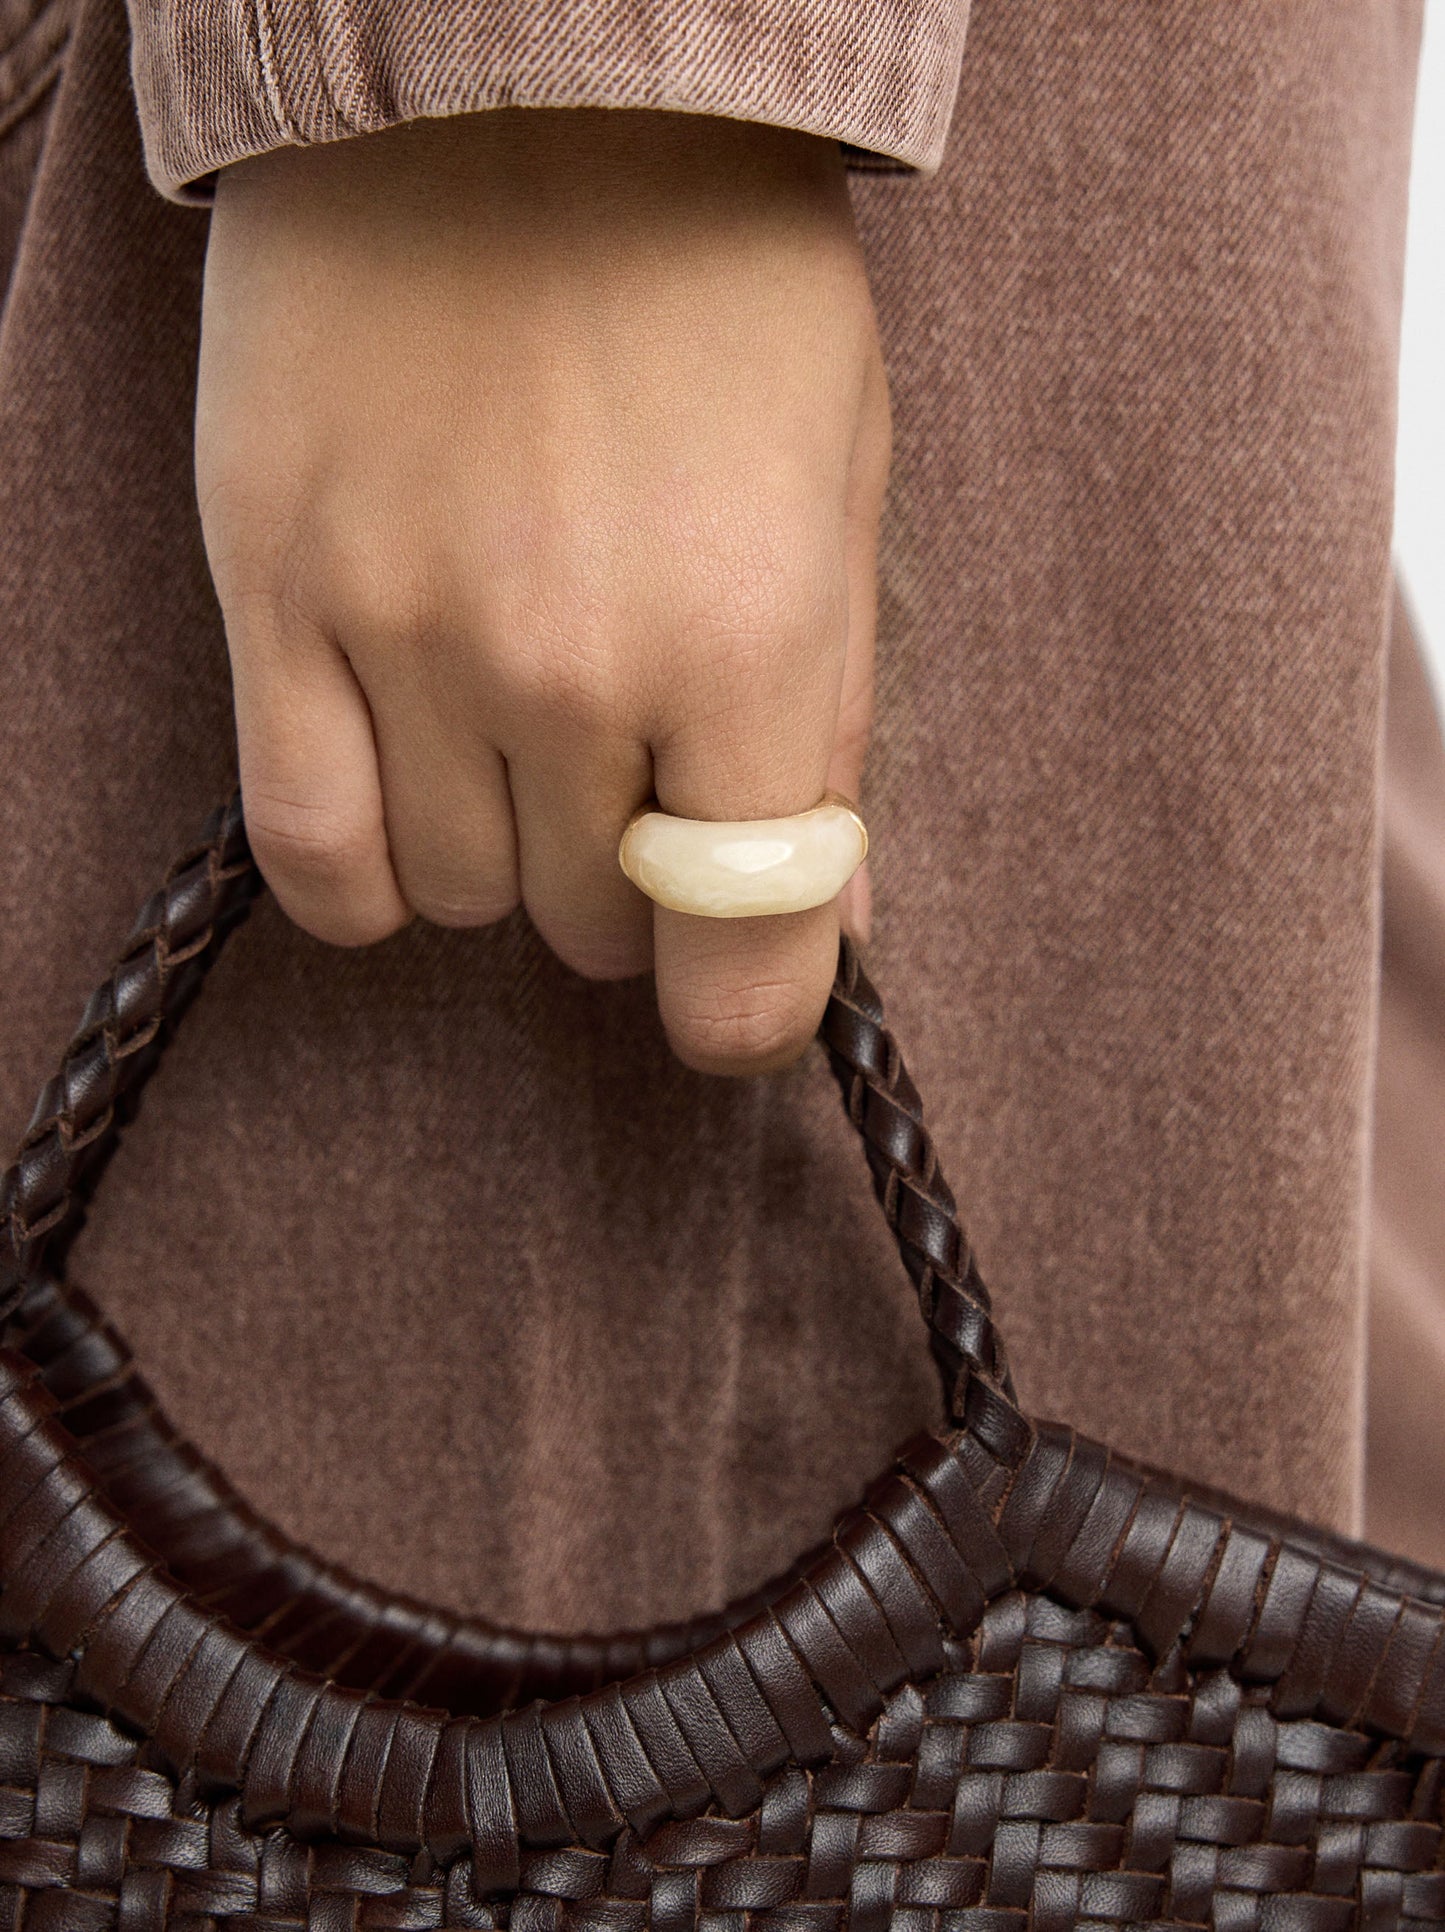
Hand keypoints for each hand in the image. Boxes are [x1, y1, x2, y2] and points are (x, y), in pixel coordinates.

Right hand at [197, 108, 889, 1072]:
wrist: (518, 68)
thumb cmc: (715, 273)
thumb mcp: (841, 488)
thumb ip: (828, 723)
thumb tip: (825, 920)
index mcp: (751, 635)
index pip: (748, 950)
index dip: (748, 1008)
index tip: (733, 996)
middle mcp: (574, 662)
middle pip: (595, 927)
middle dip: (629, 878)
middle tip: (630, 763)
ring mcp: (407, 629)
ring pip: (458, 896)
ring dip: (503, 852)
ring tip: (516, 727)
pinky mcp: (273, 585)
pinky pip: (307, 847)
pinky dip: (363, 875)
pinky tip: (404, 800)